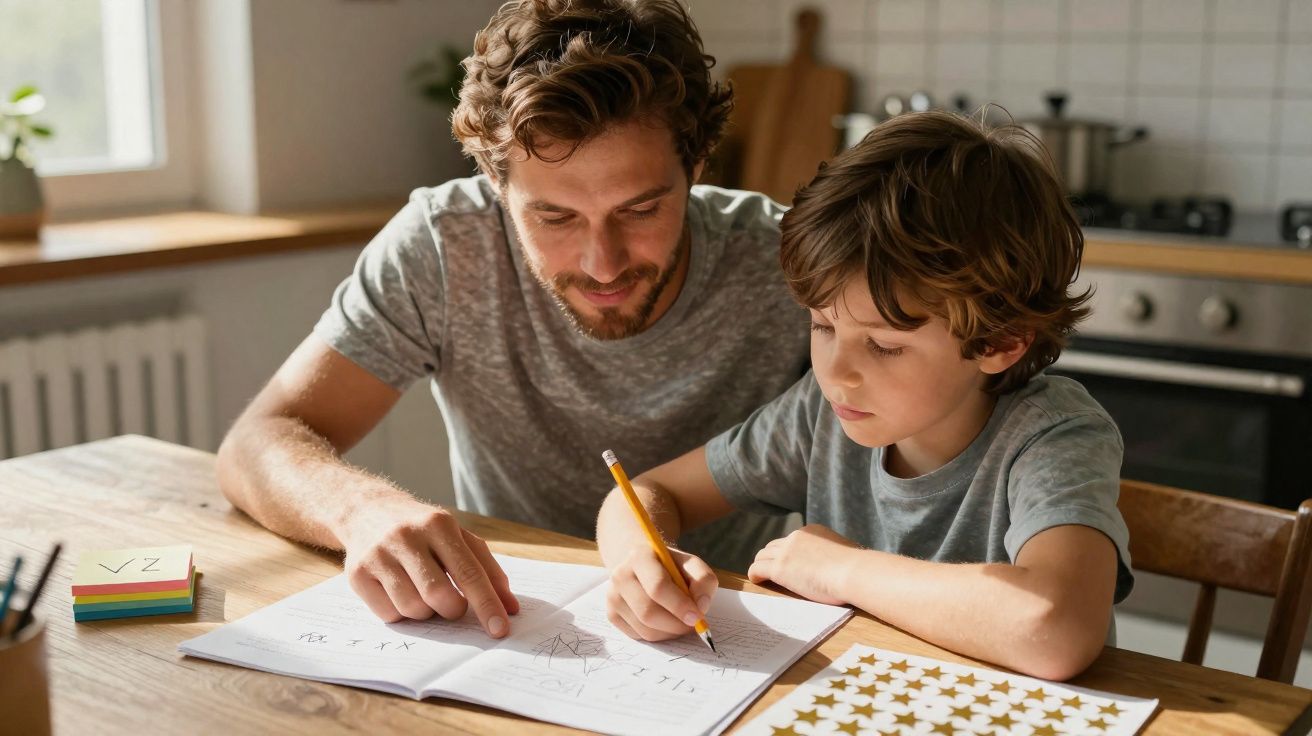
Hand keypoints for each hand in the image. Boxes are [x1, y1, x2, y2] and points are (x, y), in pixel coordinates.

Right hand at [341, 496, 519, 636]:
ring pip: (412, 608)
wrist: (367, 511)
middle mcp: (406, 536)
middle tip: (453, 604)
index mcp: (439, 524)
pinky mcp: (356, 573)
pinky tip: (399, 591)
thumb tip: (511, 608)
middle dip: (452, 610)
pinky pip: (388, 614)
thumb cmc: (424, 530)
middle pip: (439, 595)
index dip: (487, 605)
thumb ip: (488, 570)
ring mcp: (378, 555)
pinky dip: (401, 613)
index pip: (469, 573)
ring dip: (426, 612)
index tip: (501, 630)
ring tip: (422, 591)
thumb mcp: (458, 537)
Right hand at [605, 545, 717, 642]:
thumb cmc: (670, 566)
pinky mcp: (611, 614)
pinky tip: (666, 623)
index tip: (697, 617)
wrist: (642, 565)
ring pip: (644, 628)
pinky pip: (638, 636)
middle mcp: (620, 575)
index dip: (679, 605)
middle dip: (676, 624)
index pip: (658, 587)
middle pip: (648, 612)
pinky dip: (658, 635)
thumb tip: (701, 606)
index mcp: (639, 556)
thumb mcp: (691, 564)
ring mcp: (613, 596)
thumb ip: (703, 580)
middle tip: (693, 625)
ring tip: (681, 623)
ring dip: (669, 633)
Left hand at [747, 524, 858, 605]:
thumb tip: (848, 556)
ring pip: (762, 555)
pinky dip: (754, 574)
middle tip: (770, 569)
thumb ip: (838, 551)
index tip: (788, 562)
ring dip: (761, 565)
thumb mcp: (847, 551)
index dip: (787, 551)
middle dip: (772, 557)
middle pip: (774, 546)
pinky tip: (757, 581)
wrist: (853, 572)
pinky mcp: (779, 568)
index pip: (792, 539)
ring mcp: (786, 552)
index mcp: (812, 531)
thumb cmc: (857, 567)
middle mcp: (796, 537)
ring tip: (761, 576)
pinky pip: (757, 569)